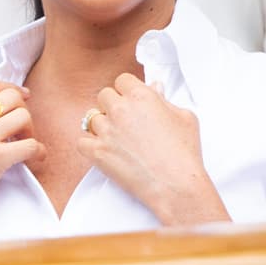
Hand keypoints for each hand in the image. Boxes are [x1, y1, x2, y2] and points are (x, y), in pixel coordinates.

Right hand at [0, 79, 43, 247]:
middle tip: (21, 129)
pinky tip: (34, 159)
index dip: (11, 88)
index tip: (22, 97)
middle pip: (10, 97)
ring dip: (31, 131)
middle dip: (23, 110)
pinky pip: (31, 145)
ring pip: (23, 117)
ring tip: (24, 144)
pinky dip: (39, 152)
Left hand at [78, 74, 227, 225]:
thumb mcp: (184, 117)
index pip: (122, 80)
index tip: (131, 100)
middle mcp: (120, 110)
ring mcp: (106, 130)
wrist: (175, 184)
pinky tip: (102, 150)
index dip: (127, 90)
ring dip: (102, 126)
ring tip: (116, 138)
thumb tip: (155, 87)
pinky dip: (89, 146)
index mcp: (141, 97)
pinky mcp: (97, 151)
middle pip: (103, 96)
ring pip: (91, 118)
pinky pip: (81, 141)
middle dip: (112, 105)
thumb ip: (165, 99)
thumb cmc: (183, 153)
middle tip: (124, 120)